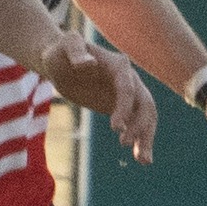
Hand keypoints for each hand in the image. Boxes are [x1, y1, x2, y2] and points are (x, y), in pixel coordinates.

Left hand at [42, 35, 154, 162]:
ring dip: (146, 137)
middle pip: (144, 104)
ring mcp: (127, 94)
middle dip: (139, 125)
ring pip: (145, 117)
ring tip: (142, 160)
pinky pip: (135, 124)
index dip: (124, 107)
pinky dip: (140, 140)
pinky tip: (141, 159)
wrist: (60, 62)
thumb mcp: (65, 45)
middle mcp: (129, 79)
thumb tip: (87, 64)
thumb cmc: (61, 51)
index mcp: (119, 65)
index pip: (127, 88)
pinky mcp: (121, 107)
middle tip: (124, 144)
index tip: (114, 128)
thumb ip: (76, 52)